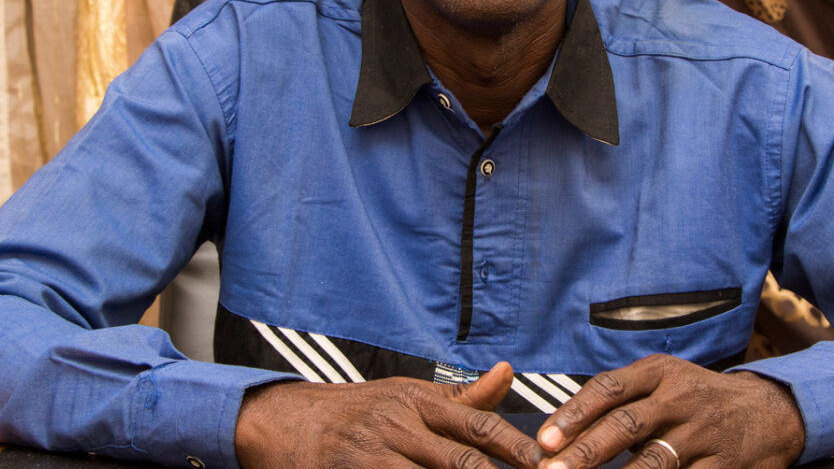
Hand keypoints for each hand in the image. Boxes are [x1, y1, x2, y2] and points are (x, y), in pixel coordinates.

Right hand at [234, 361, 543, 467]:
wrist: (286, 422)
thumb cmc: (358, 411)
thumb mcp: (407, 396)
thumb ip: (460, 397)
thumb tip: (508, 373)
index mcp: (416, 400)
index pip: (478, 424)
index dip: (516, 447)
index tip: (547, 465)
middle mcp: (397, 424)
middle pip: (461, 462)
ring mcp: (371, 455)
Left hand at [535, 354, 803, 467]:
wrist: (768, 411)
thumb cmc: (698, 398)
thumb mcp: (664, 382)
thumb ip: (621, 400)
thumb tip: (561, 430)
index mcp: (659, 373)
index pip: (608, 388)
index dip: (574, 414)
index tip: (544, 439)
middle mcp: (680, 399)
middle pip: (625, 425)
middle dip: (585, 452)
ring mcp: (703, 434)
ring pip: (653, 461)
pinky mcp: (723, 465)